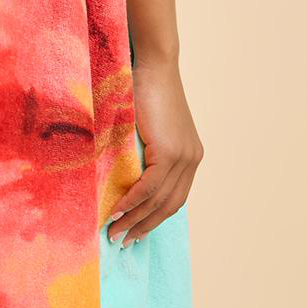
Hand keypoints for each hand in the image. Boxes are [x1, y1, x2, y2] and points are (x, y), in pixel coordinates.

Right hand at [105, 56, 202, 246]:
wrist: (153, 66)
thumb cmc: (144, 91)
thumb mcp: (146, 130)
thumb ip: (143, 154)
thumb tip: (122, 179)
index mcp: (190, 156)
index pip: (174, 198)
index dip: (154, 218)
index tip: (134, 232)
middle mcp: (192, 159)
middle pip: (169, 205)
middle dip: (144, 227)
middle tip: (121, 241)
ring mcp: (184, 156)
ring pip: (159, 200)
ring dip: (135, 220)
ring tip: (115, 233)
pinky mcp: (171, 151)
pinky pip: (150, 187)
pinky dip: (133, 203)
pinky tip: (117, 213)